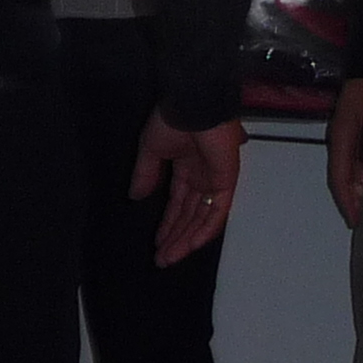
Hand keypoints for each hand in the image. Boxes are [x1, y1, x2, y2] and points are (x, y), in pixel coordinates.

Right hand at [132, 111, 242, 265]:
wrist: (193, 104)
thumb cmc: (173, 119)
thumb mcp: (150, 149)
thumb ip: (145, 174)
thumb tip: (135, 196)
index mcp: (186, 166)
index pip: (178, 203)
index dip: (167, 224)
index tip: (156, 242)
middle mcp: (202, 176)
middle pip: (190, 215)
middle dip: (175, 238)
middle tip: (162, 258)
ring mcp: (215, 179)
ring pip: (203, 218)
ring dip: (187, 239)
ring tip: (170, 257)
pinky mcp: (226, 181)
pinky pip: (218, 211)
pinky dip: (205, 230)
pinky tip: (190, 245)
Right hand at [326, 78, 362, 227]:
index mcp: (341, 138)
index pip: (339, 178)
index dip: (346, 201)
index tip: (355, 221)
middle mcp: (341, 137)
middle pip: (342, 175)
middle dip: (352, 198)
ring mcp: (348, 132)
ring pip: (349, 166)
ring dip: (358, 186)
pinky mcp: (358, 127)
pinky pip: (357, 156)